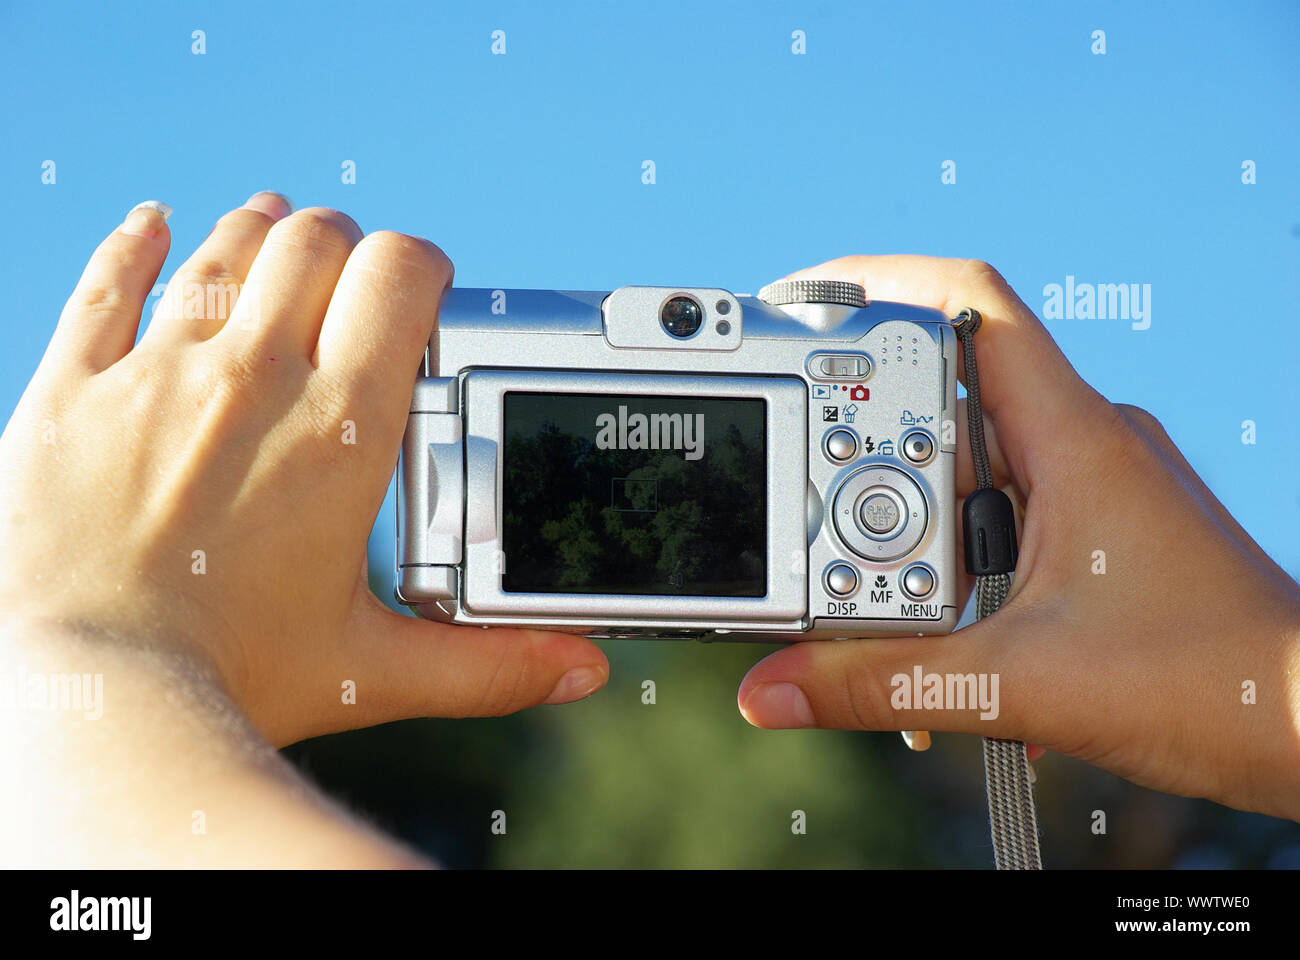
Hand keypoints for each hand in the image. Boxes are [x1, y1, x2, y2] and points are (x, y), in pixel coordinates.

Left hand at [0, 194, 608, 747]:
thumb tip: (585, 667)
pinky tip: (157, 224)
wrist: (88, 701)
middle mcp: (251, 381)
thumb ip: (491, 665)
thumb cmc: (232, 683)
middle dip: (346, 251)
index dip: (422, 267)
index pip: (400, 277)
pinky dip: (137, 243)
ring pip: (222, 248)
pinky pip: (106, 283)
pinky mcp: (69, 392)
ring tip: (278, 242)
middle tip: (351, 289)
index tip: (424, 295)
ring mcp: (154, 376)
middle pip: (316, 242)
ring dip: (261, 235)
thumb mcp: (373, 667)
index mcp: (340, 433)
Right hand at [737, 256, 1299, 820]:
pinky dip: (954, 563)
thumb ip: (884, 685)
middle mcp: (1083, 441)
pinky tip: (943, 631)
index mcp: (1074, 438)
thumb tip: (773, 690)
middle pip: (943, 398)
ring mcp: (1092, 482)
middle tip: (814, 506)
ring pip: (968, 468)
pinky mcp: (1095, 525)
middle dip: (868, 452)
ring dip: (911, 525)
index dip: (878, 282)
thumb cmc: (1216, 685)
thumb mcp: (1020, 686)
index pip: (969, 304)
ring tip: (882, 593)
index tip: (798, 302)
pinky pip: (998, 516)